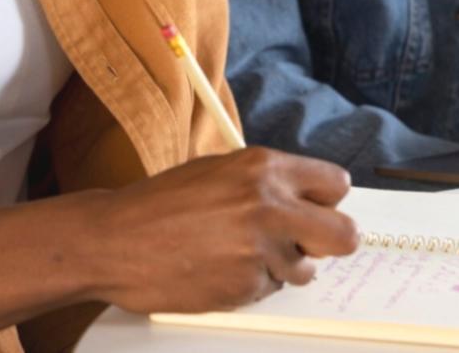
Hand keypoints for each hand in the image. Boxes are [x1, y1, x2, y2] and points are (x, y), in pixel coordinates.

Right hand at [88, 147, 359, 314]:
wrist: (115, 240)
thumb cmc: (160, 204)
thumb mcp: (218, 170)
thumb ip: (265, 182)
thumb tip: (305, 201)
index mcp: (264, 167)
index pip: (336, 185)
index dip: (327, 202)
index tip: (315, 210)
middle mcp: (268, 205)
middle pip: (343, 235)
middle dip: (327, 242)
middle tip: (301, 243)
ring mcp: (258, 249)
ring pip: (304, 269)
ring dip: (281, 266)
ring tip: (240, 255)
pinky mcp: (245, 286)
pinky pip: (269, 290)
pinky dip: (250, 284)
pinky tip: (219, 269)